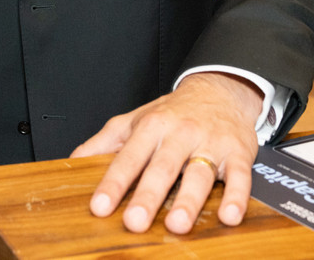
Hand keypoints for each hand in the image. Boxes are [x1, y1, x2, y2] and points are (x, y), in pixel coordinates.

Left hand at [71, 72, 263, 234]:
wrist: (220, 90)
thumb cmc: (174, 112)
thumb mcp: (135, 119)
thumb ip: (105, 141)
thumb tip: (73, 160)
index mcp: (151, 127)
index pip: (128, 158)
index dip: (113, 183)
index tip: (99, 206)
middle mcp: (179, 134)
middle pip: (162, 168)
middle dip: (148, 196)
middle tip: (135, 221)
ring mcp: (210, 143)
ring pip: (199, 174)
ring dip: (189, 200)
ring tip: (177, 224)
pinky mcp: (238, 153)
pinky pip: (240, 177)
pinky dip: (237, 197)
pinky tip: (229, 216)